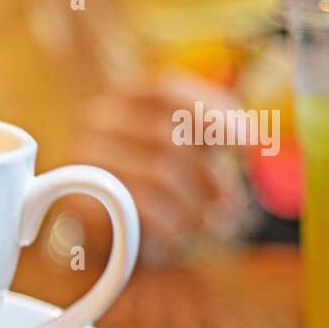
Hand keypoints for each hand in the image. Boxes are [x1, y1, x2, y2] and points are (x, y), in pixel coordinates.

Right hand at [68, 73, 248, 264]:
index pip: (166, 91)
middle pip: (167, 136)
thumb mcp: (175, 148)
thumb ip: (202, 132)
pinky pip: (138, 207)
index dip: (212, 111)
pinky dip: (170, 224)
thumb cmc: (145, 183)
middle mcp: (94, 120)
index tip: (247, 142)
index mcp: (118, 97)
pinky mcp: (79, 200)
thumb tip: (248, 137)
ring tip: (210, 225)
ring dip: (195, 205)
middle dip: (210, 173)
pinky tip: (180, 236)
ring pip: (157, 174)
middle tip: (231, 203)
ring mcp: (82, 159)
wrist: (96, 227)